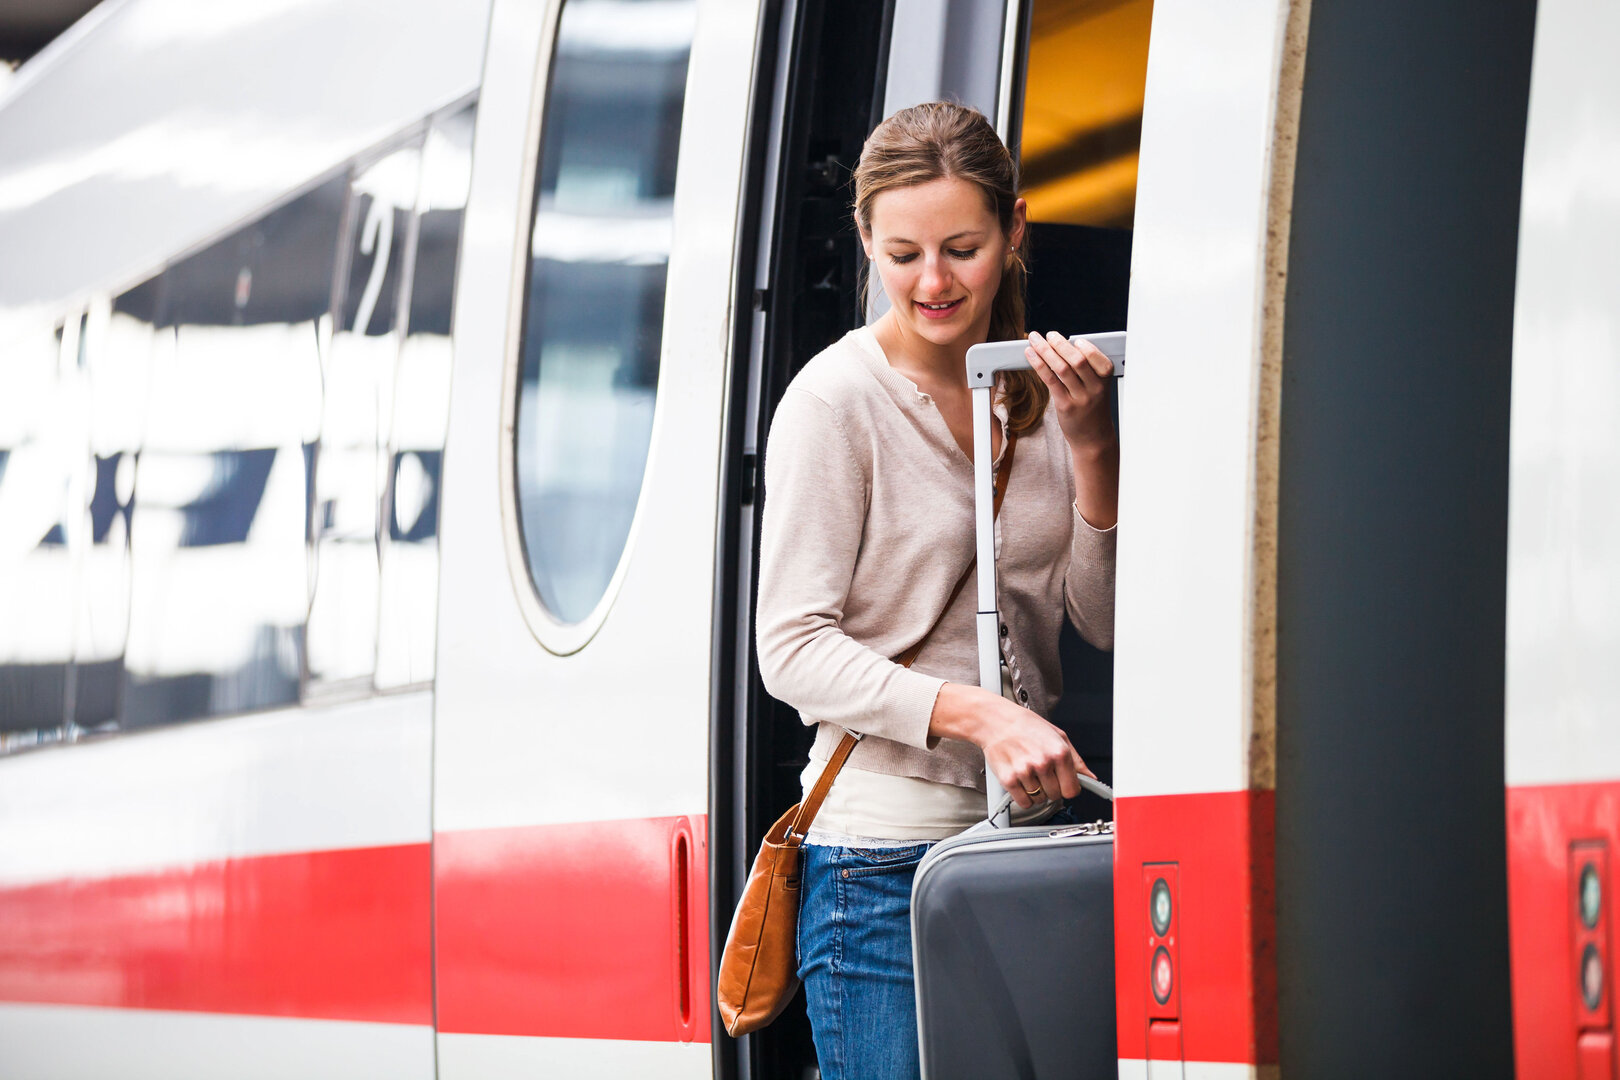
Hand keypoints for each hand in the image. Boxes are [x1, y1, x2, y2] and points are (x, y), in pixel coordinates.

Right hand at [929, 683, 1095, 809]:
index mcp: (1059, 753)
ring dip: (1035, 792)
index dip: (1067, 787)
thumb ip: (1076, 760)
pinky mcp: (1009, 779)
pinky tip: (1021, 781)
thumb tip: (1091, 777)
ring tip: (1028, 773)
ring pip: (1039, 800)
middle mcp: (1043, 763)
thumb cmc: (1026, 726)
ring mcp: (1025, 772)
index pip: (1072, 790)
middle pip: (1055, 796)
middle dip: (1050, 788)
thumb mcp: (1058, 736)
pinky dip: (1023, 797)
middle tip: (1041, 773)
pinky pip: (1023, 802)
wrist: (996, 721)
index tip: (1062, 783)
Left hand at [1025, 331, 1115, 452]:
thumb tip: (1062, 346)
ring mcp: (1080, 398)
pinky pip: (1050, 381)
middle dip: (1060, 343)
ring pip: (1061, 368)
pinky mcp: (1065, 406)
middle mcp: (1095, 388)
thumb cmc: (1093, 408)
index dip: (1083, 345)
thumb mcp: (1098, 387)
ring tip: (1035, 340)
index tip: (1073, 338)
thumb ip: (1086, 369)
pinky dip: (1039, 365)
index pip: (1095, 356)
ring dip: (1045, 350)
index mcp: (1105, 379)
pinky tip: (1031, 355)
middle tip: (1049, 334)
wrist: (1094, 438)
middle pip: (1076, 360)